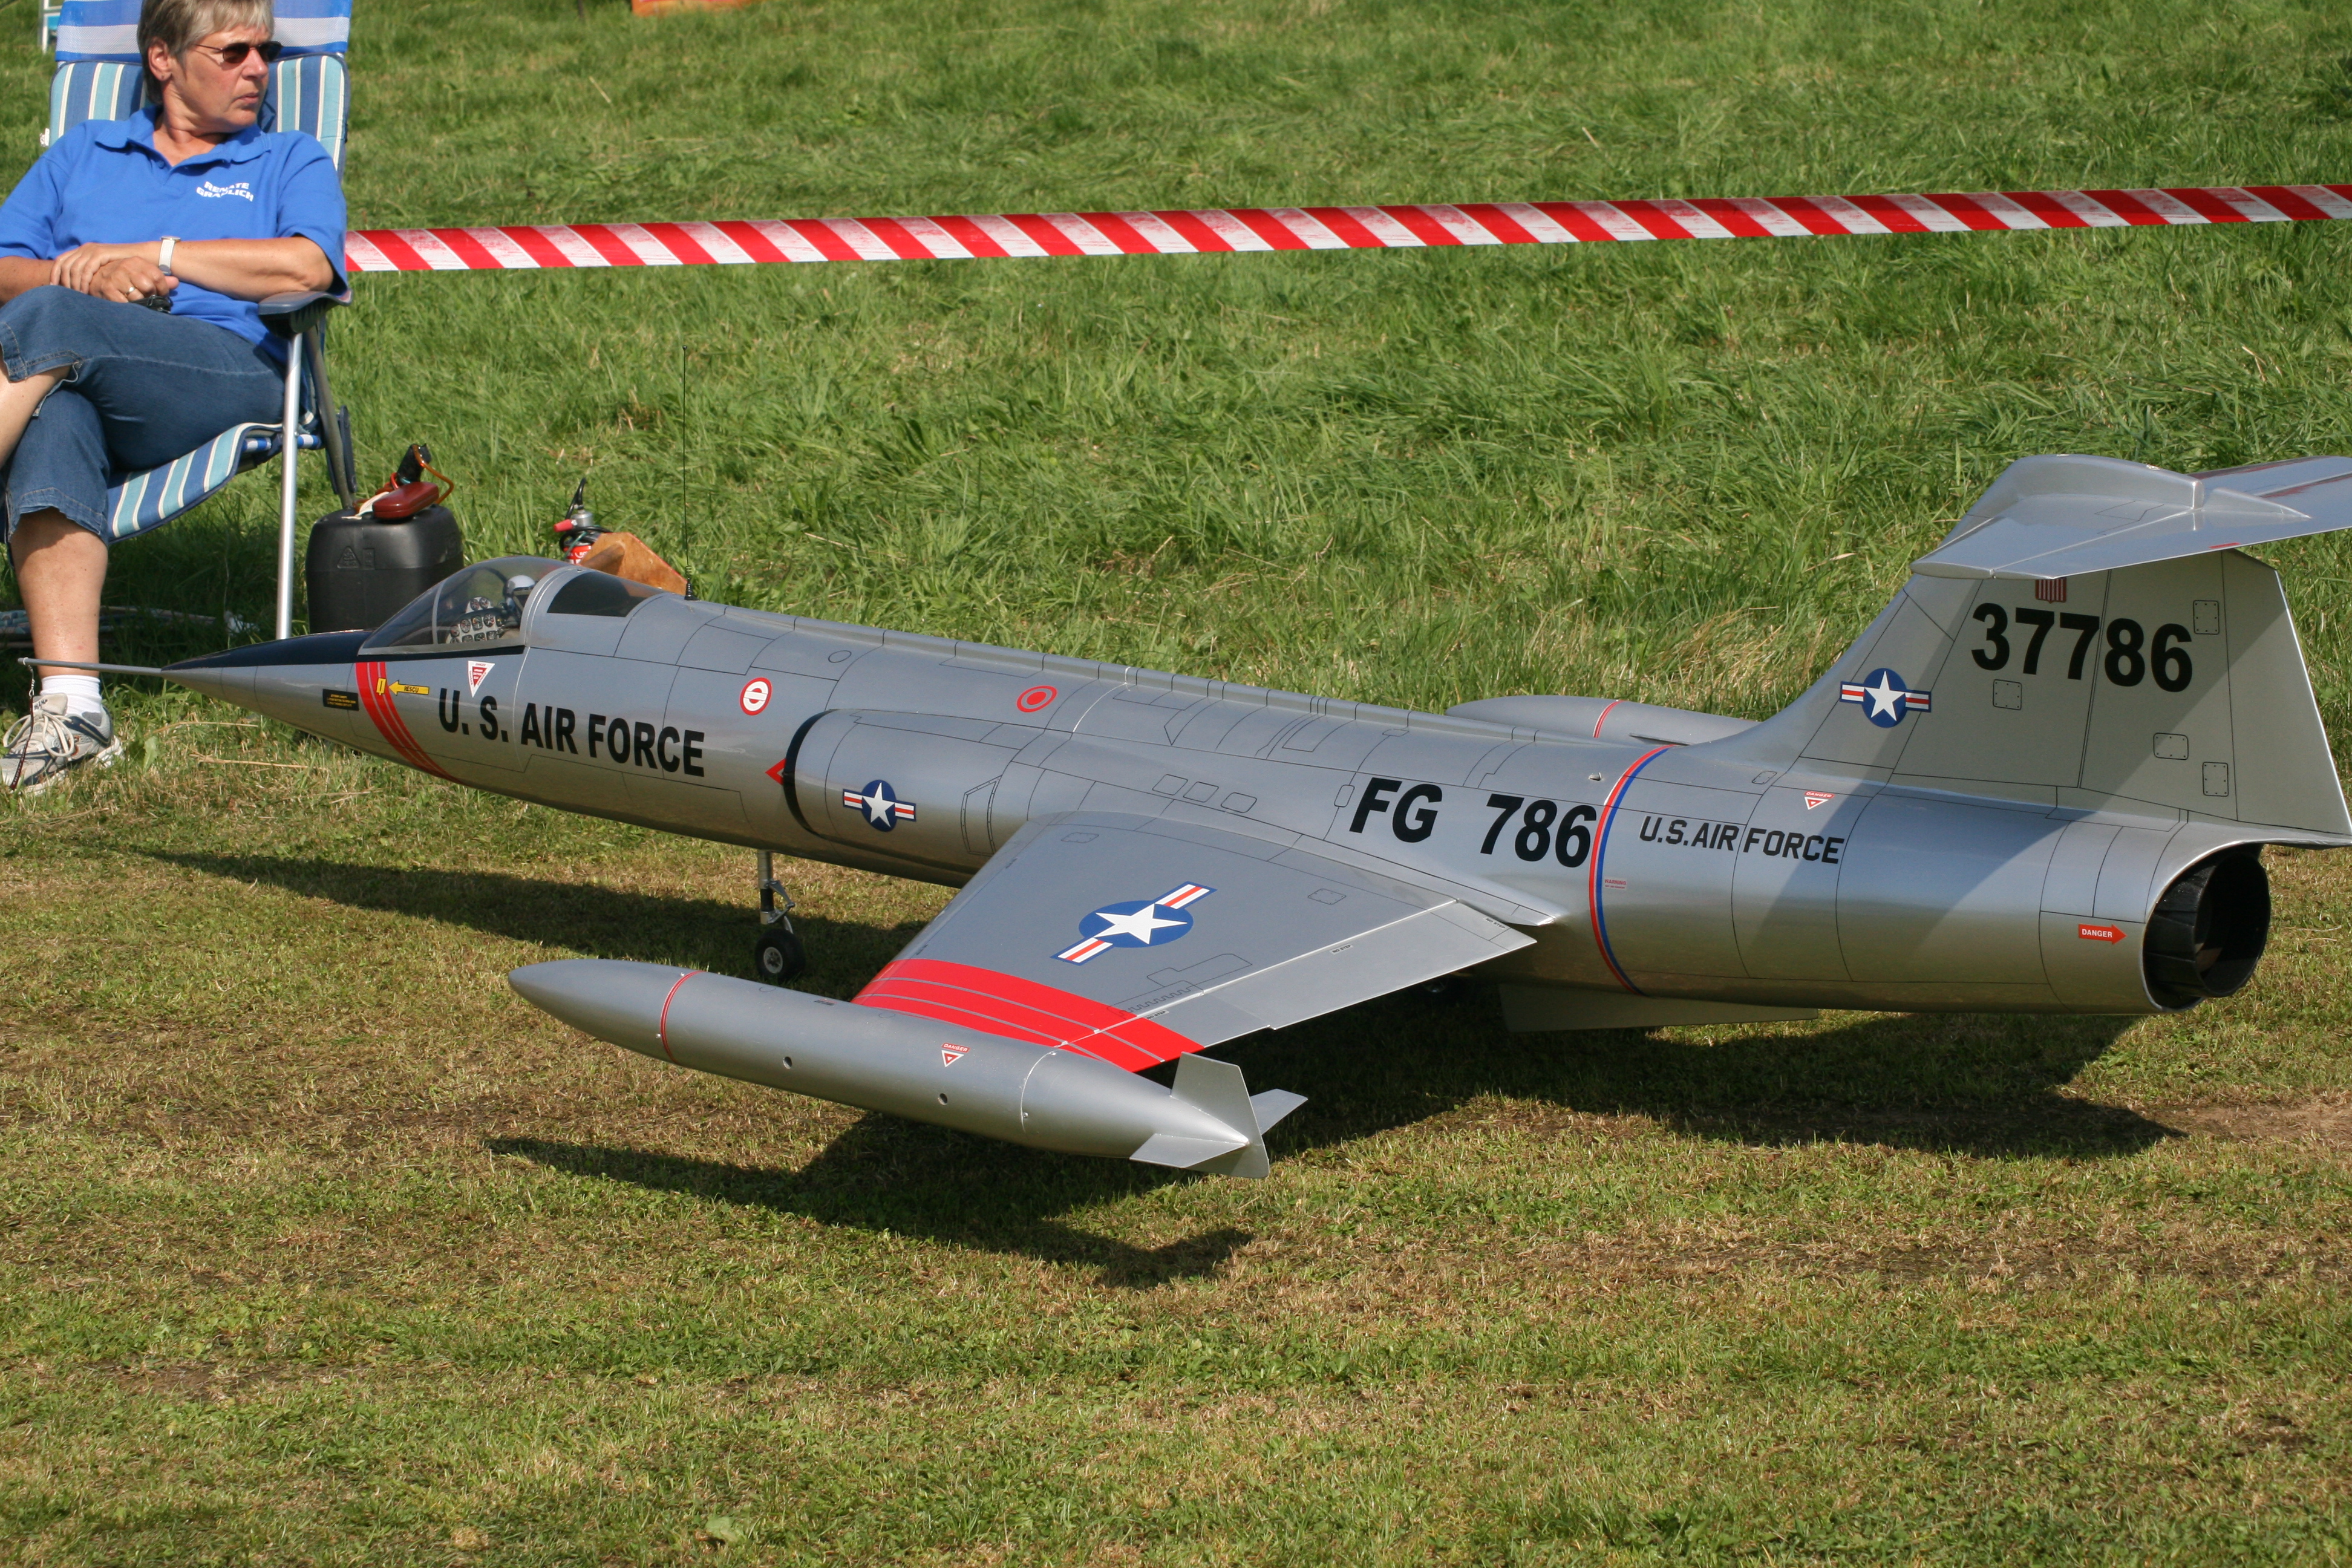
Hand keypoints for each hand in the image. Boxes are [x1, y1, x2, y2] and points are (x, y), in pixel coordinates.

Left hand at [50, 243, 177, 302]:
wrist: (143, 257)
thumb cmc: (126, 267)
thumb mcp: (104, 269)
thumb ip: (91, 273)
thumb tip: (78, 285)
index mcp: (83, 250)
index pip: (61, 261)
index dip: (54, 274)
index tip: (53, 287)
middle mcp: (85, 248)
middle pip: (64, 264)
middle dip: (62, 281)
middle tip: (64, 295)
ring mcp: (92, 250)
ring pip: (73, 268)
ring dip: (73, 283)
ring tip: (77, 295)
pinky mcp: (100, 253)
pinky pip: (86, 268)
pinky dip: (83, 280)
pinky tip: (85, 290)